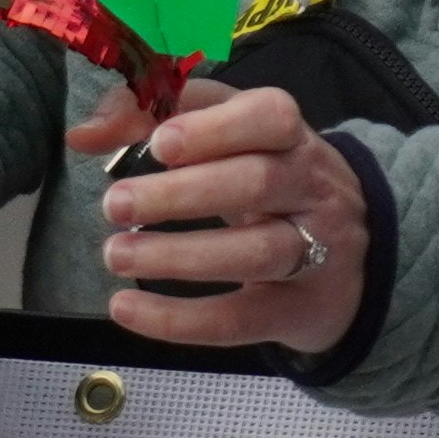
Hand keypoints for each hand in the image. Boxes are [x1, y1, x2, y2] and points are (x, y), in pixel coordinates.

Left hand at [76, 73, 373, 353]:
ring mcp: (315, 253)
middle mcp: (313, 190)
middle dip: (181, 194)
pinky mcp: (295, 311)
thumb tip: (85, 133)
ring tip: (115, 254)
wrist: (353, 262)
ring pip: (256, 252)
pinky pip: (238, 319)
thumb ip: (154, 119)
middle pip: (258, 183)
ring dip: (179, 255)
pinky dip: (178, 319)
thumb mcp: (229, 140)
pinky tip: (125, 308)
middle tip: (115, 204)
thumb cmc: (270, 186)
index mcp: (293, 140)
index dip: (216, 128)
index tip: (160, 144)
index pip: (272, 118)